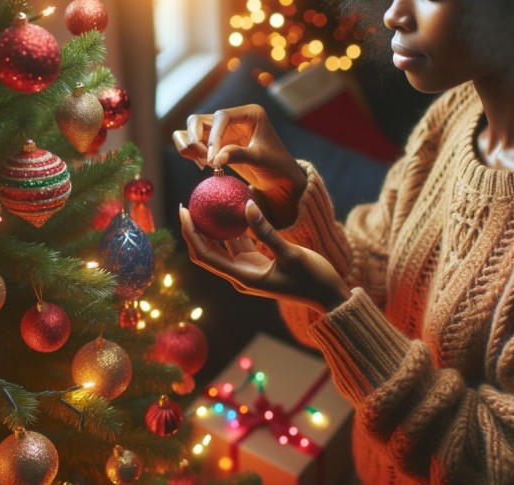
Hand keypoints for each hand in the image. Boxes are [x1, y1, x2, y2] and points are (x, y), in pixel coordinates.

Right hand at [172, 104, 305, 226]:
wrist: (279, 179)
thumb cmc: (277, 165)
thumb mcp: (261, 159)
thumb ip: (239, 155)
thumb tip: (216, 158)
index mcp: (249, 114)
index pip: (221, 116)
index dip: (213, 136)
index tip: (213, 158)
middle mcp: (233, 118)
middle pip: (199, 120)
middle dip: (196, 139)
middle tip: (205, 160)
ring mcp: (222, 130)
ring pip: (192, 130)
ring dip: (190, 145)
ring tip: (203, 164)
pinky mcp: (216, 144)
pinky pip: (194, 143)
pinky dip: (191, 153)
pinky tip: (204, 166)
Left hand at [179, 199, 348, 312]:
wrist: (329, 296)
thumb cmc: (313, 278)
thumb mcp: (291, 253)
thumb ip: (266, 230)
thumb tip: (246, 204)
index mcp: (243, 277)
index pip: (206, 255)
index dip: (191, 234)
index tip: (185, 211)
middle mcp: (240, 275)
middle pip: (207, 252)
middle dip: (194, 229)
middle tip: (188, 203)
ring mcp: (248, 270)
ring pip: (222, 247)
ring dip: (212, 227)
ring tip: (206, 202)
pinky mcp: (257, 264)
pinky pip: (239, 243)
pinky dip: (233, 228)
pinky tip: (232, 208)